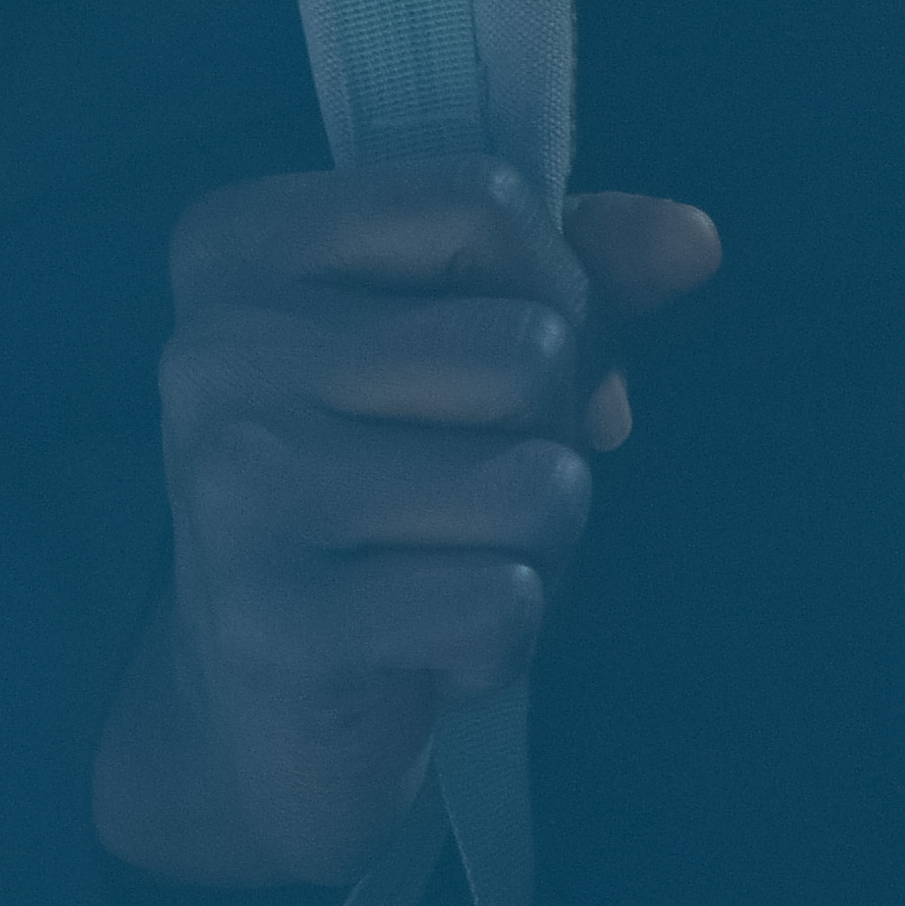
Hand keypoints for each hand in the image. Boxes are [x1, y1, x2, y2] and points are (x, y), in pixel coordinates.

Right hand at [98, 163, 722, 886]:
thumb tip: (694, 240)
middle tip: (466, 488)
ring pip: (539, 483)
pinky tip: (427, 645)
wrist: (264, 703)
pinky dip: (504, 639)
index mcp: (239, 246)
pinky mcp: (276, 622)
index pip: (485, 202)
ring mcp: (234, 486)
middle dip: (550, 434)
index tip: (492, 363)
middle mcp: (210, 350)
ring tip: (448, 562)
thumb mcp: (466, 346)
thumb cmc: (381, 486)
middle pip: (528, 350)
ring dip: (538, 543)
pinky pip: (507, 601)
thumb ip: (581, 273)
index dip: (552, 292)